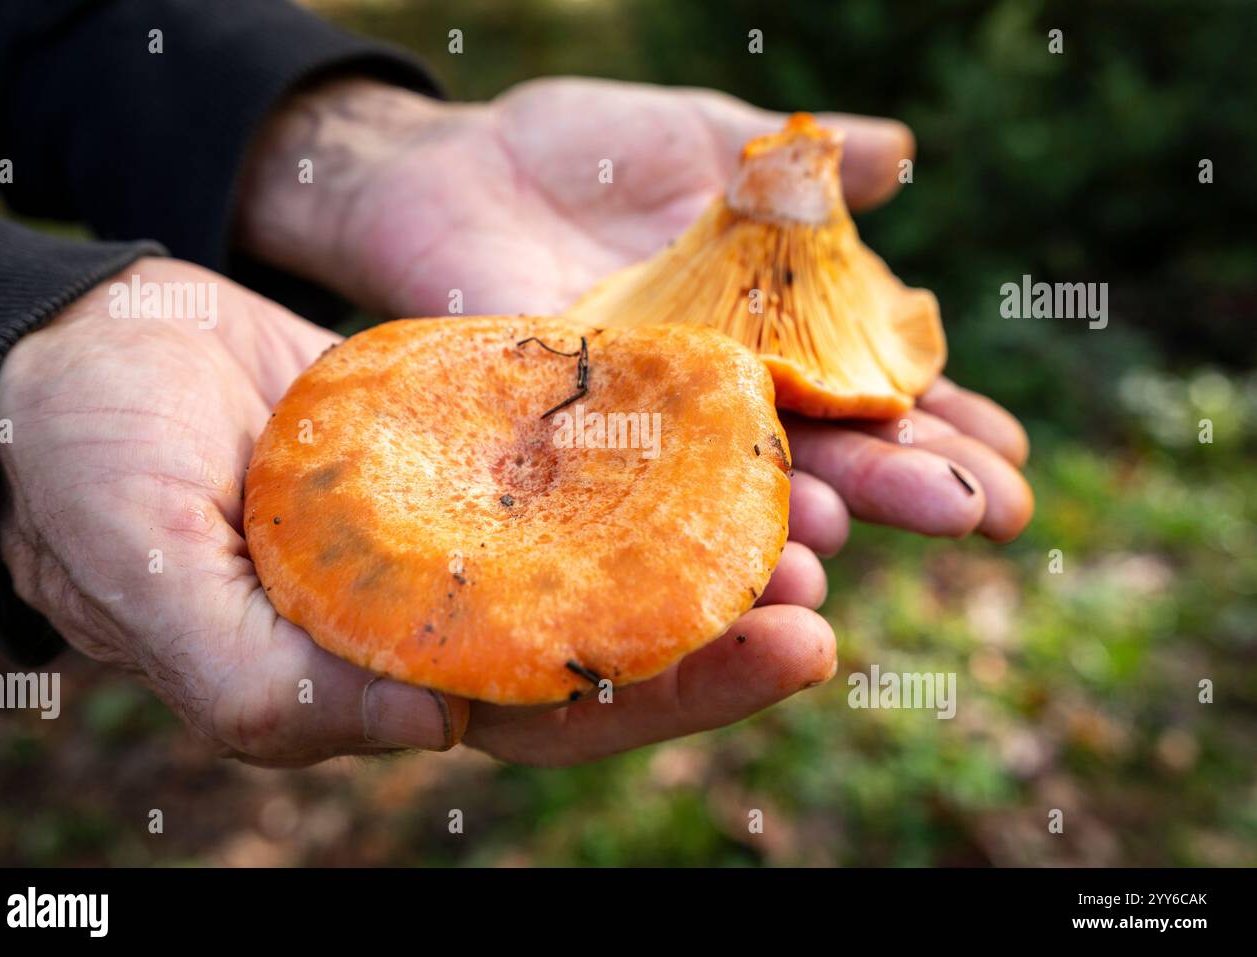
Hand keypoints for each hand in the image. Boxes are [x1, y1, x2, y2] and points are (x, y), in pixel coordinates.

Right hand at [0, 258, 832, 766]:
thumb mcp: (144, 576)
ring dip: (704, 530)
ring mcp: (458, 519)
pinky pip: (569, 444)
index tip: (790, 647)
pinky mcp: (461, 433)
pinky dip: (646, 440)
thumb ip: (256, 672)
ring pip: (603, 542)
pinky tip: (724, 415)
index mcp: (377, 675)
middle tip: (825, 588)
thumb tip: (418, 734)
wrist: (81, 365)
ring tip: (809, 503)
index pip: (550, 710)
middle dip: (721, 624)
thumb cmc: (85, 479)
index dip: (671, 692)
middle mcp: (439, 608)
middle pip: (608, 636)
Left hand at [236, 75, 1033, 558]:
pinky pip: (626, 488)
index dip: (944, 422)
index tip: (1013, 456)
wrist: (453, 164)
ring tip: (851, 543)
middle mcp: (720, 395)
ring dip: (795, 518)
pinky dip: (673, 520)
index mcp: (770, 331)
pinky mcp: (565, 434)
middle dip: (907, 481)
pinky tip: (716, 548)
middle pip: (827, 448)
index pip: (875, 388)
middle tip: (988, 515)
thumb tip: (901, 154)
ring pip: (733, 486)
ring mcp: (645, 423)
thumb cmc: (584, 151)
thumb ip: (794, 161)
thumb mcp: (700, 136)